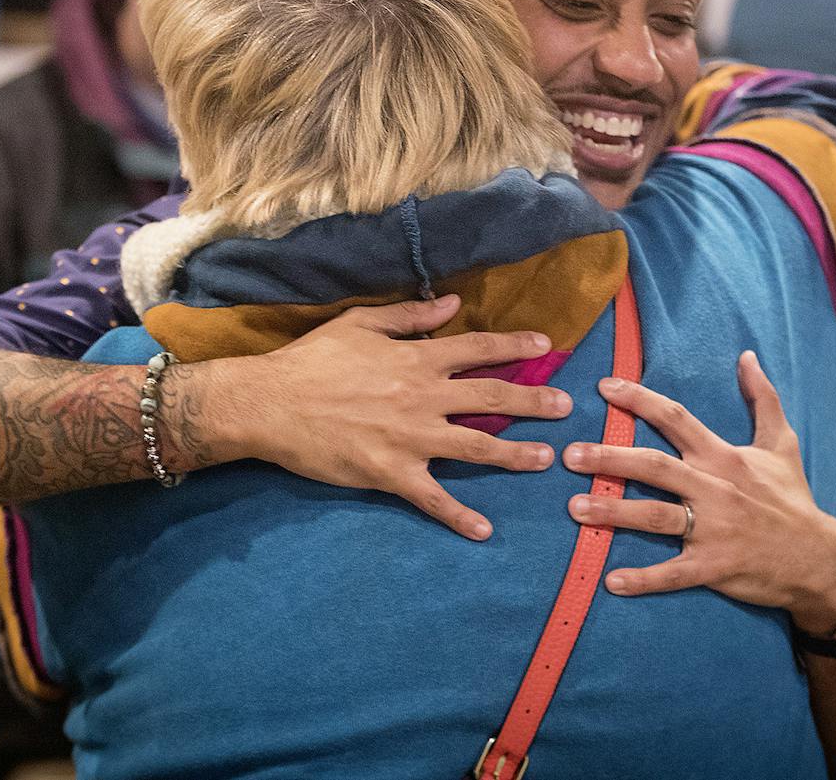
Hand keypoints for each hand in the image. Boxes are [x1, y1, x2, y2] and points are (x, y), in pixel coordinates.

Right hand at [200, 294, 570, 540]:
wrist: (269, 404)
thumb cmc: (311, 361)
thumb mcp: (359, 324)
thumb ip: (409, 316)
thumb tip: (451, 303)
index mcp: (417, 360)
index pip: (479, 350)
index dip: (515, 348)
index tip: (546, 348)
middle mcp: (424, 398)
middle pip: (492, 400)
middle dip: (533, 402)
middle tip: (566, 407)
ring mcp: (411, 439)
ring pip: (477, 449)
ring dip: (516, 456)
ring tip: (546, 460)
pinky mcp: (391, 474)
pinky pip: (433, 499)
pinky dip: (459, 517)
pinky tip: (484, 531)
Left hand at [562, 350, 835, 630]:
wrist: (821, 558)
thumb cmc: (792, 498)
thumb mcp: (782, 444)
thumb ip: (762, 398)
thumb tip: (747, 356)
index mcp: (724, 456)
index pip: (677, 420)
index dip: (640, 400)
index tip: (604, 387)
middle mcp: (715, 488)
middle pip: (655, 467)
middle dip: (610, 458)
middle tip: (569, 453)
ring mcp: (714, 530)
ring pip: (656, 516)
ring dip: (614, 511)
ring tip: (575, 507)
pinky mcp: (715, 567)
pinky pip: (674, 573)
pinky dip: (643, 579)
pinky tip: (611, 581)